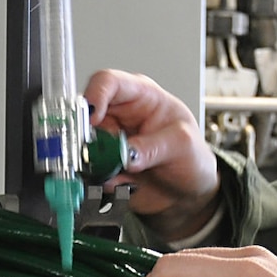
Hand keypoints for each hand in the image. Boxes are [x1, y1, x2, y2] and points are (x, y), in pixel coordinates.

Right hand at [83, 70, 220, 243]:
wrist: (190, 194)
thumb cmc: (192, 157)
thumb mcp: (183, 145)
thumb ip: (153, 146)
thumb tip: (126, 153)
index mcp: (141, 96)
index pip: (109, 82)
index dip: (95, 95)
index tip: (92, 118)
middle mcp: (120, 116)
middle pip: (86, 115)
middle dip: (88, 136)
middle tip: (100, 154)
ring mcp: (109, 142)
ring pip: (84, 146)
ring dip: (96, 163)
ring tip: (121, 174)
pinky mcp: (104, 166)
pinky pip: (90, 171)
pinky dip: (101, 181)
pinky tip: (124, 185)